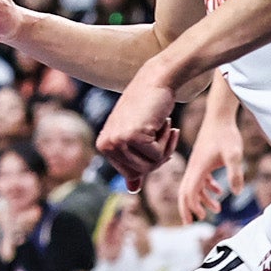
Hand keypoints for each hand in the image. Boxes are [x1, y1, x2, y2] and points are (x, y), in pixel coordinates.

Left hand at [97, 65, 181, 185]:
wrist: (155, 81)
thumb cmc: (147, 108)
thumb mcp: (137, 137)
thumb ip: (133, 163)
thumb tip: (132, 190)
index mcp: (103, 146)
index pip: (132, 174)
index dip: (149, 162)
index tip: (153, 141)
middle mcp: (106, 144)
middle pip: (141, 173)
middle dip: (158, 157)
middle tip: (160, 132)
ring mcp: (118, 140)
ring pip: (151, 166)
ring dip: (165, 147)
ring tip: (161, 125)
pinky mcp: (132, 136)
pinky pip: (159, 155)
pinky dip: (167, 140)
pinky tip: (163, 121)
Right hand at [179, 109, 244, 222]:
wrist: (219, 116)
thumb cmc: (226, 134)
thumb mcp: (234, 155)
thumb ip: (235, 173)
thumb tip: (235, 192)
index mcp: (198, 168)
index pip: (189, 192)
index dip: (192, 207)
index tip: (200, 218)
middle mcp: (194, 167)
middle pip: (185, 191)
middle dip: (187, 208)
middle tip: (191, 223)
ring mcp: (197, 163)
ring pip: (193, 186)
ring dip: (201, 199)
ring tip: (216, 209)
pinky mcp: (203, 160)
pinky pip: (200, 178)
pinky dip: (207, 188)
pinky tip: (219, 191)